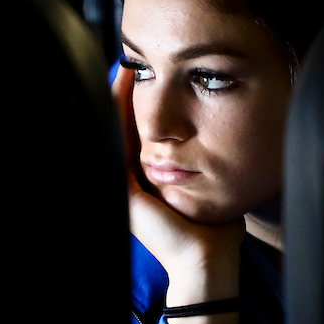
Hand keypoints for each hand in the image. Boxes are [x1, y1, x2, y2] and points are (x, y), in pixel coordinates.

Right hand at [113, 66, 242, 323]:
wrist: (207, 257)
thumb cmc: (213, 229)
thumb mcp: (203, 189)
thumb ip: (199, 168)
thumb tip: (209, 144)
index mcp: (142, 188)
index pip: (131, 140)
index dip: (132, 109)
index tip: (140, 79)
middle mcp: (127, 187)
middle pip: (116, 133)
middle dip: (118, 99)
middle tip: (127, 66)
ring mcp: (121, 189)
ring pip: (111, 135)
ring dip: (115, 101)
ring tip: (123, 69)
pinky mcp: (124, 191)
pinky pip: (116, 142)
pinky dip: (117, 114)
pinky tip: (123, 89)